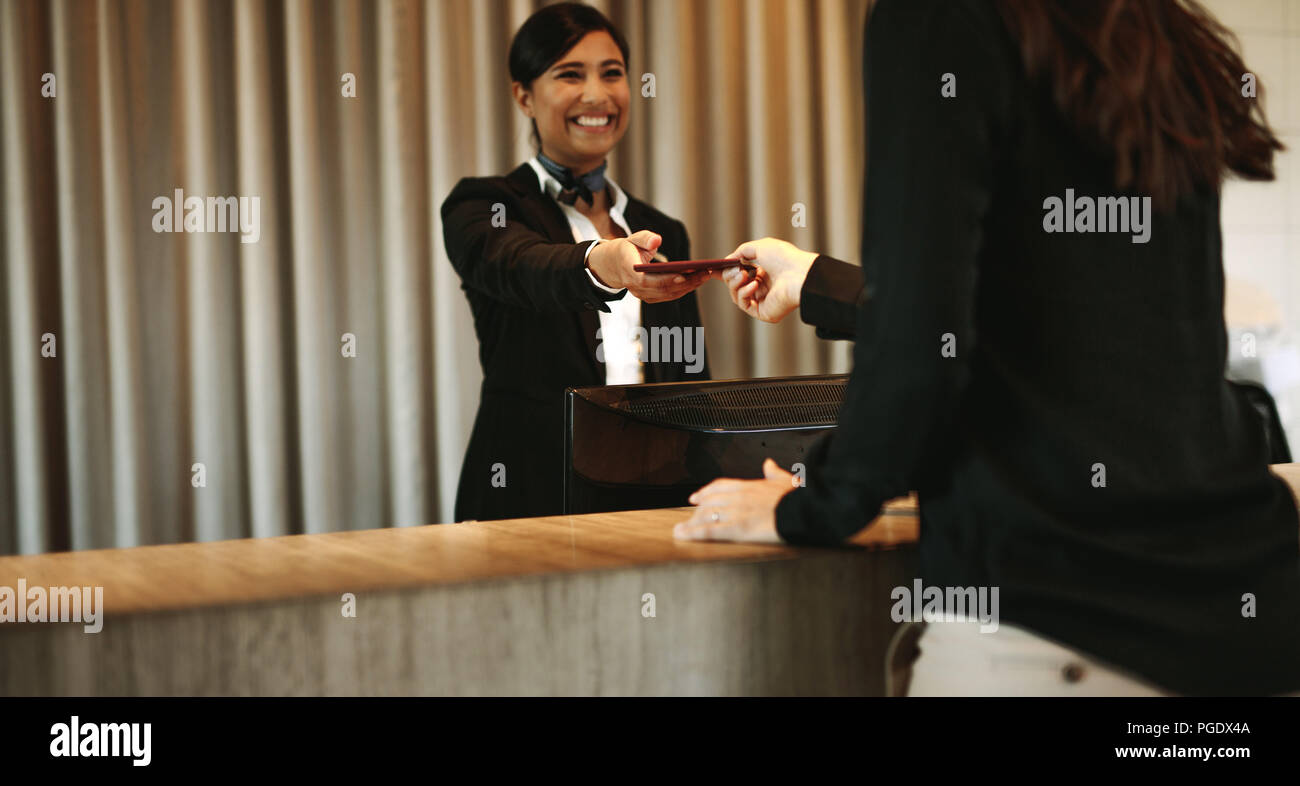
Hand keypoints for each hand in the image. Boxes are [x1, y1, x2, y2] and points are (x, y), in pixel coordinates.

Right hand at [587, 230, 716, 303]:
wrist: (612, 265)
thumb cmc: (625, 249)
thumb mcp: (632, 238)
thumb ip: (645, 239)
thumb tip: (657, 240)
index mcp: (628, 271)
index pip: (648, 281)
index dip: (666, 280)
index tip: (684, 275)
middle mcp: (635, 288)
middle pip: (664, 288)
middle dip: (687, 281)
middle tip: (706, 272)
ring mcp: (643, 294)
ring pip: (669, 294)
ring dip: (689, 286)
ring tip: (706, 275)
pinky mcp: (650, 297)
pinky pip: (669, 295)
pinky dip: (684, 289)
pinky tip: (697, 280)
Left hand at [672, 458, 799, 542]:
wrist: (804, 510)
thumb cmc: (797, 498)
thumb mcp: (786, 480)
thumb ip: (773, 472)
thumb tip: (768, 464)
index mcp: (749, 486)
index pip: (720, 486)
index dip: (705, 491)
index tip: (696, 496)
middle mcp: (738, 497)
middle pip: (709, 501)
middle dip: (698, 510)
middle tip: (689, 516)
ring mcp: (736, 512)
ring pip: (706, 515)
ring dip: (691, 522)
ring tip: (682, 529)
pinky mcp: (737, 528)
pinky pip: (709, 530)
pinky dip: (692, 533)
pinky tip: (682, 534)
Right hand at [721, 238, 817, 322]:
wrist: (800, 273)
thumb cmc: (785, 258)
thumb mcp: (759, 246)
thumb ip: (741, 251)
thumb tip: (728, 260)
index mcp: (764, 272)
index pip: (739, 274)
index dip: (726, 272)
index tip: (714, 269)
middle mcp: (764, 287)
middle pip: (734, 285)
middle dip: (730, 276)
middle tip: (735, 269)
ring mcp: (763, 301)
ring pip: (736, 295)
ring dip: (736, 284)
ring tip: (745, 275)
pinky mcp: (764, 312)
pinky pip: (744, 304)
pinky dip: (744, 293)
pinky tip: (754, 285)